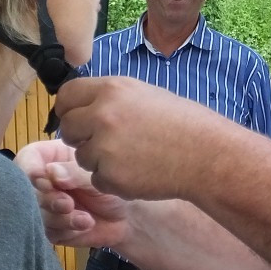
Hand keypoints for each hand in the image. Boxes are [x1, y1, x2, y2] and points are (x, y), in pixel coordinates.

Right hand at [14, 139, 130, 246]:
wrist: (126, 215)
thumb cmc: (111, 184)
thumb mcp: (97, 174)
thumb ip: (75, 173)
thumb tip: (50, 173)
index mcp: (51, 157)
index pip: (27, 158)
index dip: (29, 169)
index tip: (42, 180)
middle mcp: (43, 181)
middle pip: (27, 190)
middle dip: (48, 199)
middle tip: (67, 204)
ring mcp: (44, 206)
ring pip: (36, 214)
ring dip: (60, 217)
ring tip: (85, 218)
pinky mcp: (50, 228)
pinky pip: (48, 232)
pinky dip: (67, 230)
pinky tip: (86, 224)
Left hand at [54, 76, 231, 200]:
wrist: (205, 154)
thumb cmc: (180, 122)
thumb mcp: (143, 94)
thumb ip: (110, 98)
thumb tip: (82, 105)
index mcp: (111, 89)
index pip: (66, 96)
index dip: (69, 108)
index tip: (77, 117)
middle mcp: (102, 115)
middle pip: (67, 128)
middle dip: (81, 136)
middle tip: (104, 141)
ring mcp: (104, 147)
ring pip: (81, 156)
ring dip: (98, 160)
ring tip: (131, 156)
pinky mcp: (111, 176)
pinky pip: (97, 179)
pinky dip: (112, 180)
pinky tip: (137, 171)